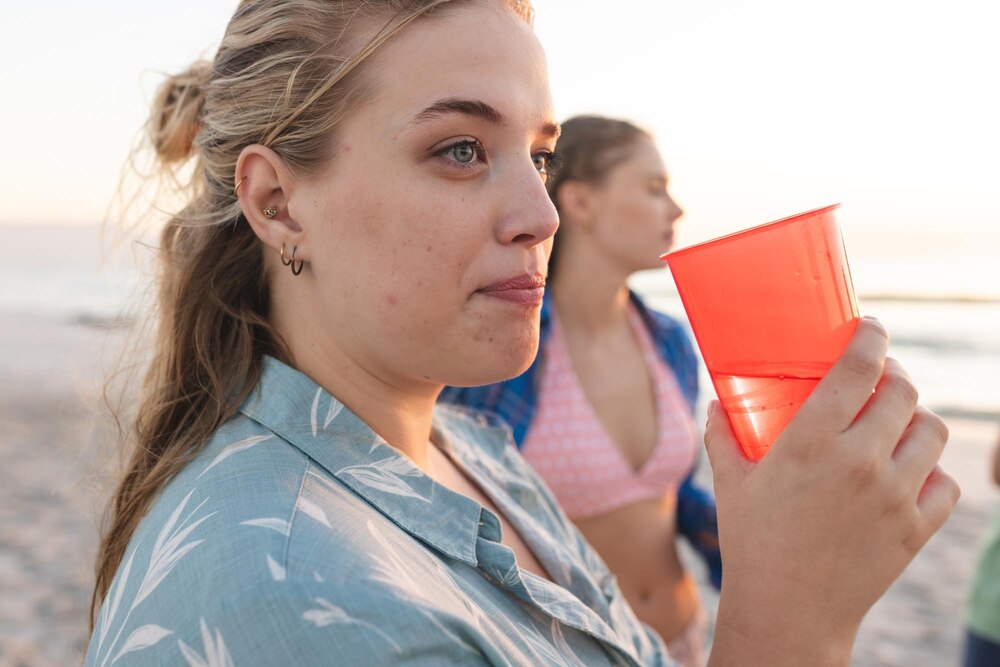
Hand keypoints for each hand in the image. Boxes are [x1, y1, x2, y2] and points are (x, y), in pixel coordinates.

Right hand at [706, 317, 959, 666]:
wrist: (786, 612)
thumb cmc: (751, 543)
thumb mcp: (730, 483)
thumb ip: (723, 436)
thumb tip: (718, 401)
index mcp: (811, 442)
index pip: (859, 368)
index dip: (871, 337)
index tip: (870, 327)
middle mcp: (860, 462)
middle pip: (904, 392)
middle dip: (895, 374)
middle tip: (881, 377)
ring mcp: (894, 496)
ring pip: (932, 432)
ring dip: (917, 418)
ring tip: (898, 422)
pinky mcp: (914, 529)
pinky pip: (945, 484)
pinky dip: (932, 471)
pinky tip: (910, 471)